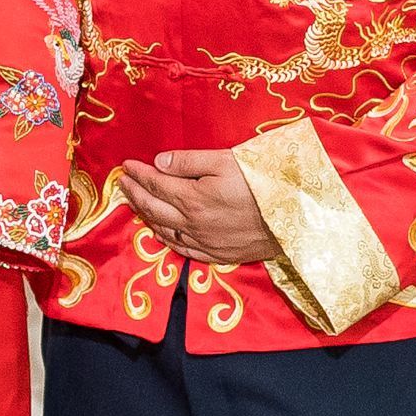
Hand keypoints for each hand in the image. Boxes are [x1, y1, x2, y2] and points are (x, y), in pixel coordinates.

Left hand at [114, 148, 277, 265]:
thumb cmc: (261, 183)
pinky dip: (165, 238)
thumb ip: (189, 162)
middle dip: (135, 193)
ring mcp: (203, 241)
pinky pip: (182, 248)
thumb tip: (160, 162)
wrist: (293, 217)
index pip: (156, 184)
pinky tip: (160, 232)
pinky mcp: (216, 253)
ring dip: (146, 216)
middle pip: (154, 208)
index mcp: (192, 198)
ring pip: (164, 230)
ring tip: (135, 203)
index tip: (126, 165)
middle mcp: (192, 223)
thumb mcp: (226, 161)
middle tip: (122, 182)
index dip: (139, 174)